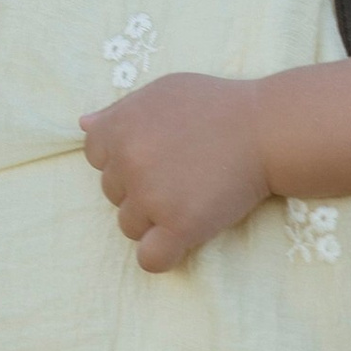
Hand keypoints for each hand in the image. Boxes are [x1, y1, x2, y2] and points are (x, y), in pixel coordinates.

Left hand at [79, 72, 273, 272]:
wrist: (267, 129)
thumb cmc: (218, 106)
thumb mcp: (164, 92)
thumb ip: (120, 110)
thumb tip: (83, 124)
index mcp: (120, 126)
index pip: (96, 156)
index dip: (125, 159)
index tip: (157, 156)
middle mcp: (129, 160)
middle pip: (113, 193)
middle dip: (141, 188)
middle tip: (182, 175)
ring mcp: (152, 195)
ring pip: (130, 226)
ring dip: (155, 220)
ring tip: (191, 198)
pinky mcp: (179, 225)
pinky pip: (150, 259)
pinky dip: (162, 255)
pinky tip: (182, 238)